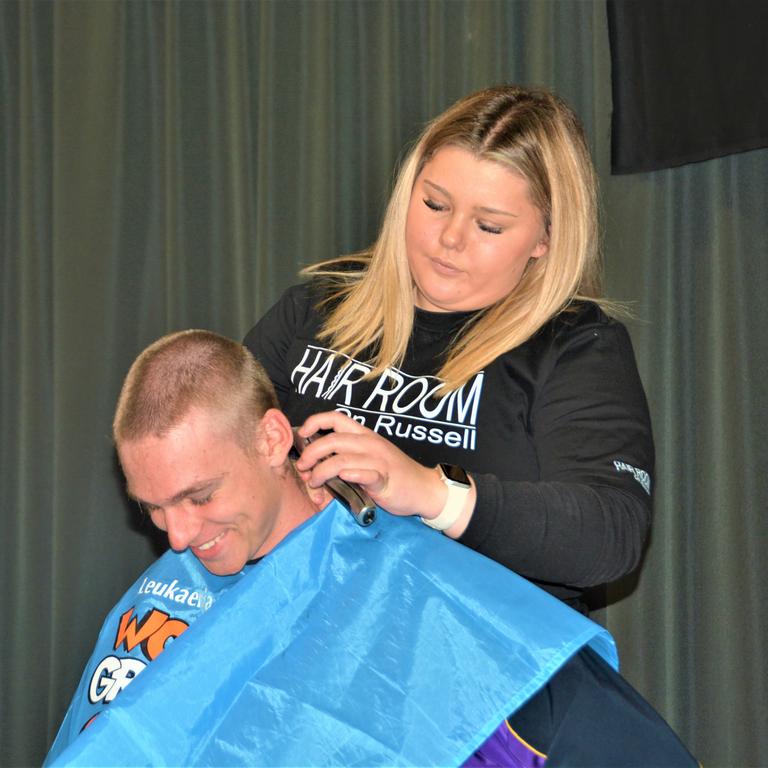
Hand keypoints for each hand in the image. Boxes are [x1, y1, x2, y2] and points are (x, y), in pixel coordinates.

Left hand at [295, 411, 448, 519]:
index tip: (301, 434)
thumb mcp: (368, 459)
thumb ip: (345, 458)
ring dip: (322, 471)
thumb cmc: (393, 474)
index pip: (336, 418)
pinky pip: (365, 474)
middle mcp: (369, 443)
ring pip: (342, 459)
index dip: (315, 421)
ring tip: (315, 482)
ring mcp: (378, 460)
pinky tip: (342, 478)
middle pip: (332, 440)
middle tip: (303, 468)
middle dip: (311, 453)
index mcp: (364, 435)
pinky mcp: (385, 480)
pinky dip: (350, 474)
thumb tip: (313, 465)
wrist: (424, 489)